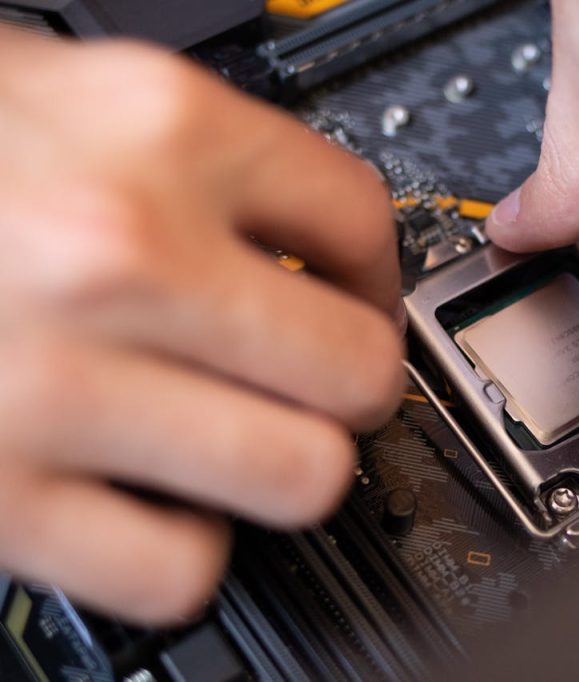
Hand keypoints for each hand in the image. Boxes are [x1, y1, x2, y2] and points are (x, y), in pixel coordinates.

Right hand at [0, 30, 404, 621]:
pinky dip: (179, 550)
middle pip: (357, 368)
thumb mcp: (57, 89)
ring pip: (301, 478)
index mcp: (154, 125)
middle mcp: (123, 248)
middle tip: (306, 383)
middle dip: (346, 386)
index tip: (356, 299)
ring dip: (283, 470)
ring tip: (232, 443)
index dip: (375, 273)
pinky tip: (140, 500)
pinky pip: (178, 569)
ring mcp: (58, 382)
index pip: (358, 221)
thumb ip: (194, 162)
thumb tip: (299, 238)